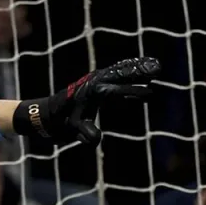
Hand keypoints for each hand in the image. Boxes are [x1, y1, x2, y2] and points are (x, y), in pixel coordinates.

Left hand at [13, 57, 159, 147]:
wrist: (47, 113)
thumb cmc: (61, 124)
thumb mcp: (72, 131)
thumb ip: (85, 135)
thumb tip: (96, 140)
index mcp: (92, 93)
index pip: (117, 91)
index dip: (134, 92)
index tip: (150, 94)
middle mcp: (95, 82)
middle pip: (121, 74)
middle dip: (139, 71)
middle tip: (158, 69)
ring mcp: (95, 79)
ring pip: (120, 69)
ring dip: (137, 66)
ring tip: (155, 65)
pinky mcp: (96, 80)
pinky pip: (116, 71)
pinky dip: (128, 67)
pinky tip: (140, 64)